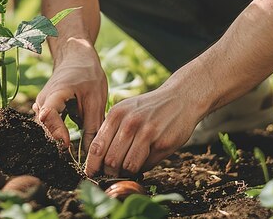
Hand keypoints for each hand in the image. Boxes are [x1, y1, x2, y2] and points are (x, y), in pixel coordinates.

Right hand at [34, 47, 106, 151]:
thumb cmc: (87, 74)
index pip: (49, 115)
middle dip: (57, 143)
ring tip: (71, 153)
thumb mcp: (96, 99)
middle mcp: (43, 101)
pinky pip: (49, 126)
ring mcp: (42, 106)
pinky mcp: (46, 110)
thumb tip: (91, 155)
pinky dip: (59, 134)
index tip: (67, 145)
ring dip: (57, 140)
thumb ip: (93, 127)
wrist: (76, 56)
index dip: (56, 132)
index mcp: (55, 93)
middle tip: (72, 159)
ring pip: (46, 130)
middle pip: (45, 127)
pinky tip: (70, 141)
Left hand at [84, 82, 199, 176]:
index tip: (92, 174)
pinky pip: (146, 166)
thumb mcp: (127, 111)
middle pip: (110, 161)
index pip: (96, 147)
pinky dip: (143, 168)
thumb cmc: (150, 108)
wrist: (180, 97)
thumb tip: (100, 161)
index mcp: (116, 114)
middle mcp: (129, 123)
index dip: (92, 165)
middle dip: (110, 173)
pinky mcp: (162, 143)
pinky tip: (146, 158)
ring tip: (130, 168)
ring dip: (127, 173)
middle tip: (113, 175)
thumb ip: (113, 131)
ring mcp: (147, 133)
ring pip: (127, 166)